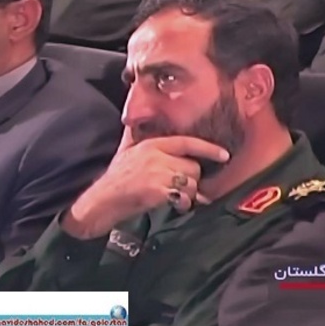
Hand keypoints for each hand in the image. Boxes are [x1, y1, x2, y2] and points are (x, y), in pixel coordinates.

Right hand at [62, 128, 229, 238]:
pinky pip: (183, 197)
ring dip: (188, 194)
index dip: (208, 148)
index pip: (187, 142)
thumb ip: (134, 135)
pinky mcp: (156, 191)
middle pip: (193, 166)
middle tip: (181, 188)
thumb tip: (137, 120)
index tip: (224, 154)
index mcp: (152, 144)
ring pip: (190, 183)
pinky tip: (175, 205)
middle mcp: (156, 156)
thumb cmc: (114, 180)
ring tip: (175, 198)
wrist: (99, 203)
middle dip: (191, 179)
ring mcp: (156, 173)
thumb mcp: (125, 151)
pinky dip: (183, 204)